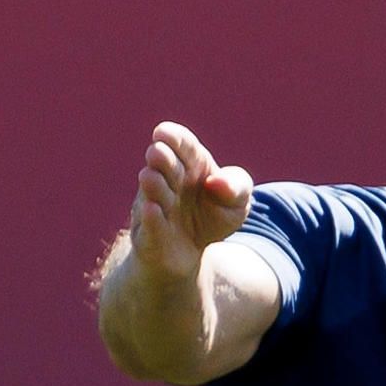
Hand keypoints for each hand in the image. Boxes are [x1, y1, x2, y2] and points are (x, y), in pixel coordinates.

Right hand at [128, 121, 252, 281]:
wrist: (192, 252)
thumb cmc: (213, 216)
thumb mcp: (237, 203)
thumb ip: (236, 188)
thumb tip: (217, 182)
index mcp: (190, 164)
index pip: (182, 144)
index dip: (173, 137)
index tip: (163, 132)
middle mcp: (168, 180)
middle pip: (163, 165)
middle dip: (162, 159)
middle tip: (157, 153)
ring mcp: (154, 205)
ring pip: (152, 193)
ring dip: (153, 185)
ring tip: (152, 177)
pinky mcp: (147, 234)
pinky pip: (149, 226)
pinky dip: (151, 219)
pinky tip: (153, 209)